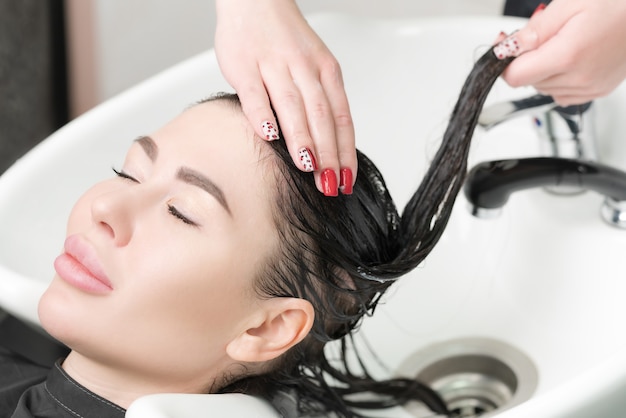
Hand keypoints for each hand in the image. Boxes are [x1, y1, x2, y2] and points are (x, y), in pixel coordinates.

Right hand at [214, 0, 355, 195]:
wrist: (254, 0)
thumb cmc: (285, 40)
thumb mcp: (313, 66)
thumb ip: (320, 101)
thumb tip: (329, 147)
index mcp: (326, 71)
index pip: (340, 117)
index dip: (345, 150)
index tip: (346, 178)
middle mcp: (304, 68)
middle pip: (321, 115)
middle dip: (328, 153)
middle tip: (330, 183)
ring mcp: (274, 66)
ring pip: (293, 106)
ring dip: (302, 138)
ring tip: (308, 167)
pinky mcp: (244, 66)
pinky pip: (254, 93)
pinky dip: (262, 114)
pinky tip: (269, 135)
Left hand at [497, 0, 625, 104]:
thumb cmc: (618, 3)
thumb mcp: (570, 4)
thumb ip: (535, 30)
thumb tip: (507, 48)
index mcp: (567, 56)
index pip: (515, 76)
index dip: (505, 61)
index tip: (505, 46)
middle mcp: (579, 79)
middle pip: (528, 81)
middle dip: (527, 59)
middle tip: (540, 35)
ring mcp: (589, 88)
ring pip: (544, 87)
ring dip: (543, 69)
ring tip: (561, 42)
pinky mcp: (598, 91)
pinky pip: (562, 93)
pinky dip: (559, 78)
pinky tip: (571, 57)